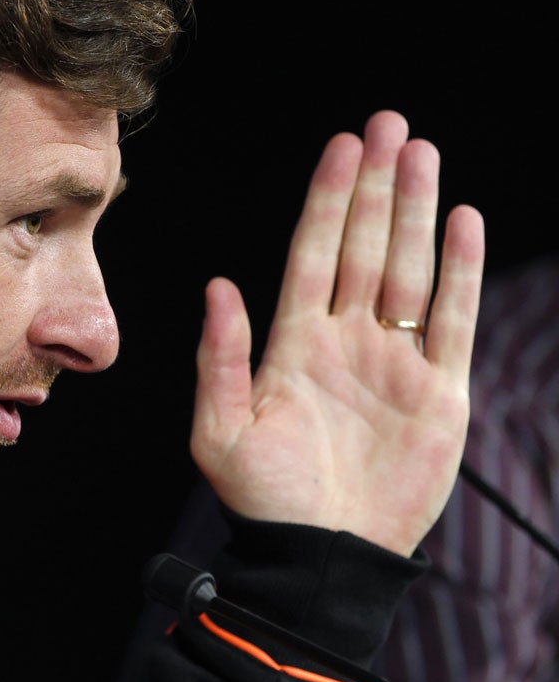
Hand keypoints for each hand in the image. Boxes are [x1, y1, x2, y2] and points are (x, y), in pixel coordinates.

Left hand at [189, 110, 484, 555]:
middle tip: (390, 126)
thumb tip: (219, 285)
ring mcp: (393, 361)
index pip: (314, 254)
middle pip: (364, 248)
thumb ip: (222, 356)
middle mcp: (345, 340)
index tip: (343, 147)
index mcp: (293, 343)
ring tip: (422, 155)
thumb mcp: (220, 429)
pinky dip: (459, 272)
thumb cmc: (263, 499)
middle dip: (376, 188)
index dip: (328, 201)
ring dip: (416, 213)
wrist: (320, 555)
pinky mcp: (437, 392)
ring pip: (409, 269)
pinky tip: (462, 223)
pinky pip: (453, 320)